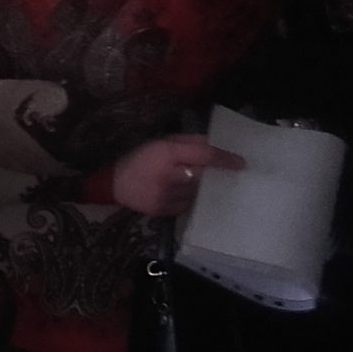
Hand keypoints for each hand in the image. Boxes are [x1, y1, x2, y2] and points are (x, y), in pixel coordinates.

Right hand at [108, 134, 243, 217]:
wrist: (111, 182)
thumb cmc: (138, 156)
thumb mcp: (162, 141)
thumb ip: (189, 142)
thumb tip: (215, 144)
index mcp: (166, 154)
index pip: (204, 156)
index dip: (225, 159)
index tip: (241, 163)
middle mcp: (168, 177)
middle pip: (204, 176)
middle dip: (214, 174)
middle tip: (225, 173)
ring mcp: (165, 197)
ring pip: (197, 193)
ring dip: (204, 187)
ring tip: (205, 182)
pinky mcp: (163, 211)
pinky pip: (187, 205)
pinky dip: (191, 198)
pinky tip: (187, 193)